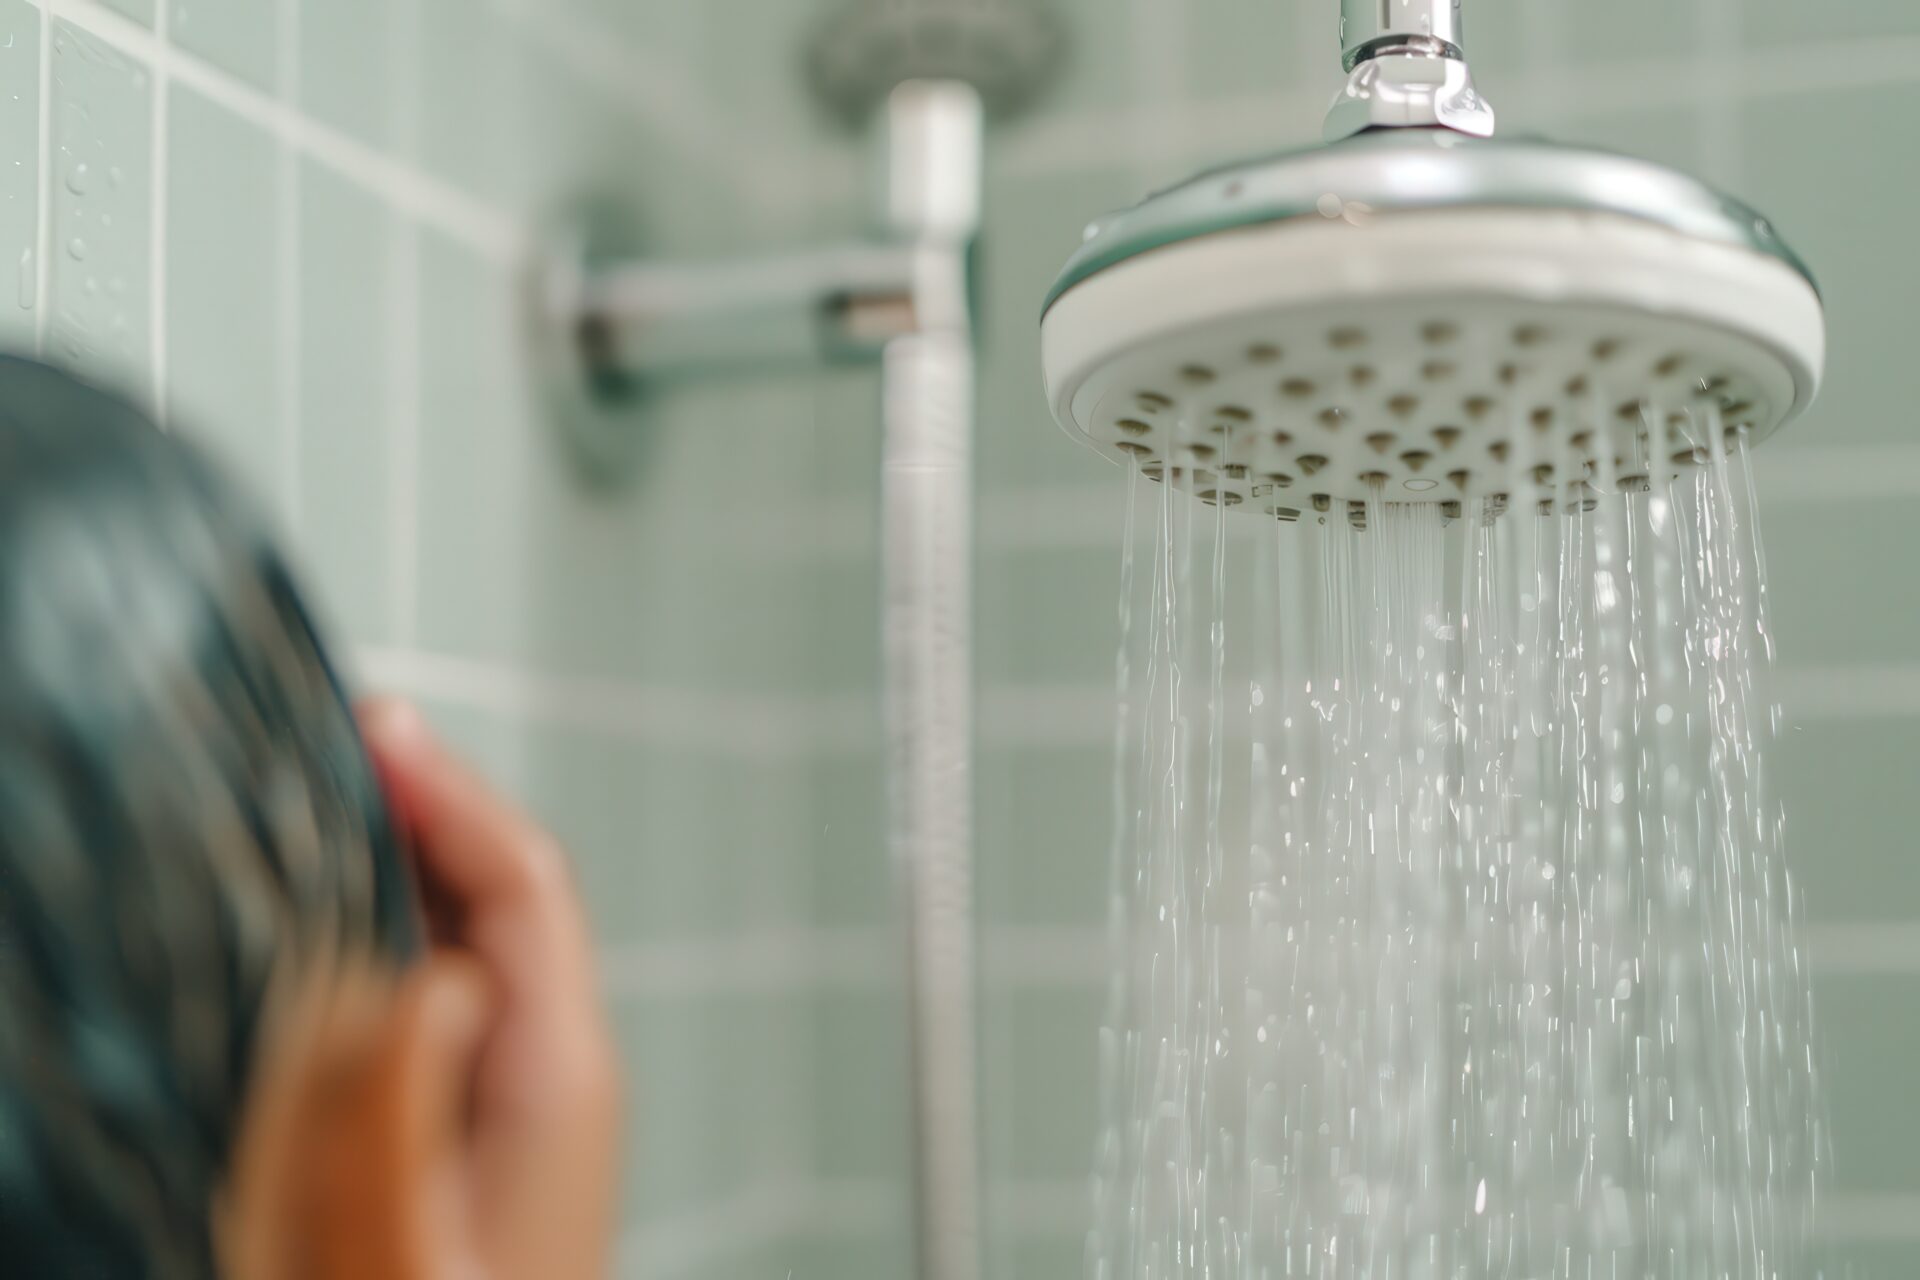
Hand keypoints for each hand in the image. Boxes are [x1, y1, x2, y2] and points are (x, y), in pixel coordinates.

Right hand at [359, 699, 622, 1279]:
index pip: (526, 881)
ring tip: (322, 800)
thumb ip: (416, 1120)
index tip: (373, 727)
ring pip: (477, 931)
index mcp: (561, 1072)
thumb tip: (435, 983)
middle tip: (334, 740)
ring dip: (408, 860)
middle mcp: (560, 1064)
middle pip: (506, 889)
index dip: (450, 790)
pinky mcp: (488, 1118)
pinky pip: (452, 985)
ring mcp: (530, 1088)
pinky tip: (330, 920)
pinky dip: (396, 930)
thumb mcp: (415, 1245)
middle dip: (426, 805)